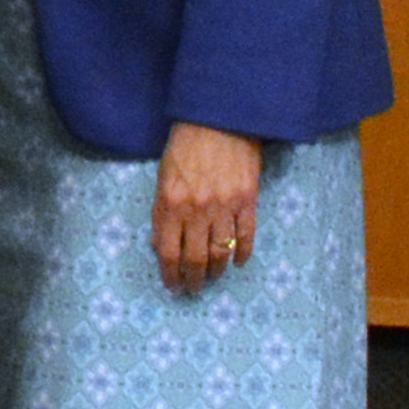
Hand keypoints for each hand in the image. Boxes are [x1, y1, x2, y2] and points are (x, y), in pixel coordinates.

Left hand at [149, 121, 266, 293]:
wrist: (219, 118)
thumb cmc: (186, 145)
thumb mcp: (163, 177)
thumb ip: (162, 211)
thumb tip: (161, 245)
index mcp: (171, 204)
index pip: (168, 252)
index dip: (170, 275)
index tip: (172, 285)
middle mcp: (197, 210)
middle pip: (195, 259)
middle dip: (193, 280)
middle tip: (193, 289)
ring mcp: (224, 207)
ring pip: (220, 253)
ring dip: (216, 271)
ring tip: (212, 279)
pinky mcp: (247, 201)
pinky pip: (246, 237)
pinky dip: (242, 254)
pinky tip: (239, 263)